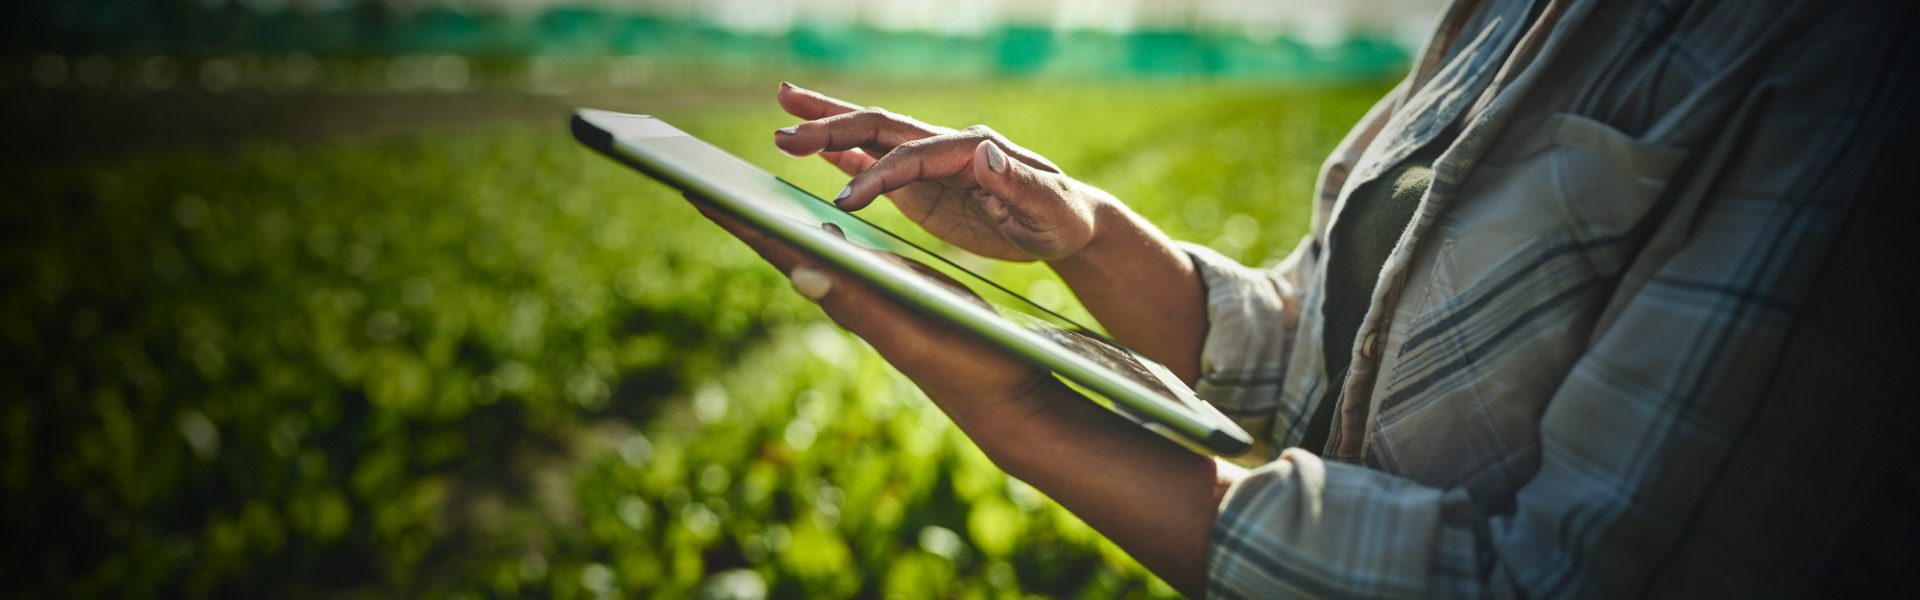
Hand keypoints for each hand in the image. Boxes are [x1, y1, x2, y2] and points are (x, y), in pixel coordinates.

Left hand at [681, 194, 1056, 429]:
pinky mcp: (894, 296)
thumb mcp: (911, 326)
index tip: (693, 185)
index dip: (737, 218)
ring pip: (809, 250)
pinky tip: (818, 221)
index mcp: (847, 295)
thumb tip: (800, 269)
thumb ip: (859, 300)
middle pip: (783, 246)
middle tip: (699, 179)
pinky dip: (819, 231)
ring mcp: (870, 296)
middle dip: (743, 214)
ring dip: (775, 221)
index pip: (779, 248)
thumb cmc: (968, 361)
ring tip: (742, 194)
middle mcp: (849, 296)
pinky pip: (844, 256)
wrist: (1006, 398)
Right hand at [771, 82, 1112, 261]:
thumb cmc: (1062, 217)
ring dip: (827, 129)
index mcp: (972, 150)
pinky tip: (814, 149)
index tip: (845, 201)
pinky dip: (844, 155)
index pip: (913, 158)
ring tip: (781, 123)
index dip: (877, 175)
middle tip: (783, 128)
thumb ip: (1017, 181)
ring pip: (872, 138)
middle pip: (880, 128)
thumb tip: (984, 149)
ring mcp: (931, 163)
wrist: (1066, 222)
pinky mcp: (924, 184)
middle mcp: (945, 147)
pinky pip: (878, 163)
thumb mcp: (1049, 206)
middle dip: (831, 126)